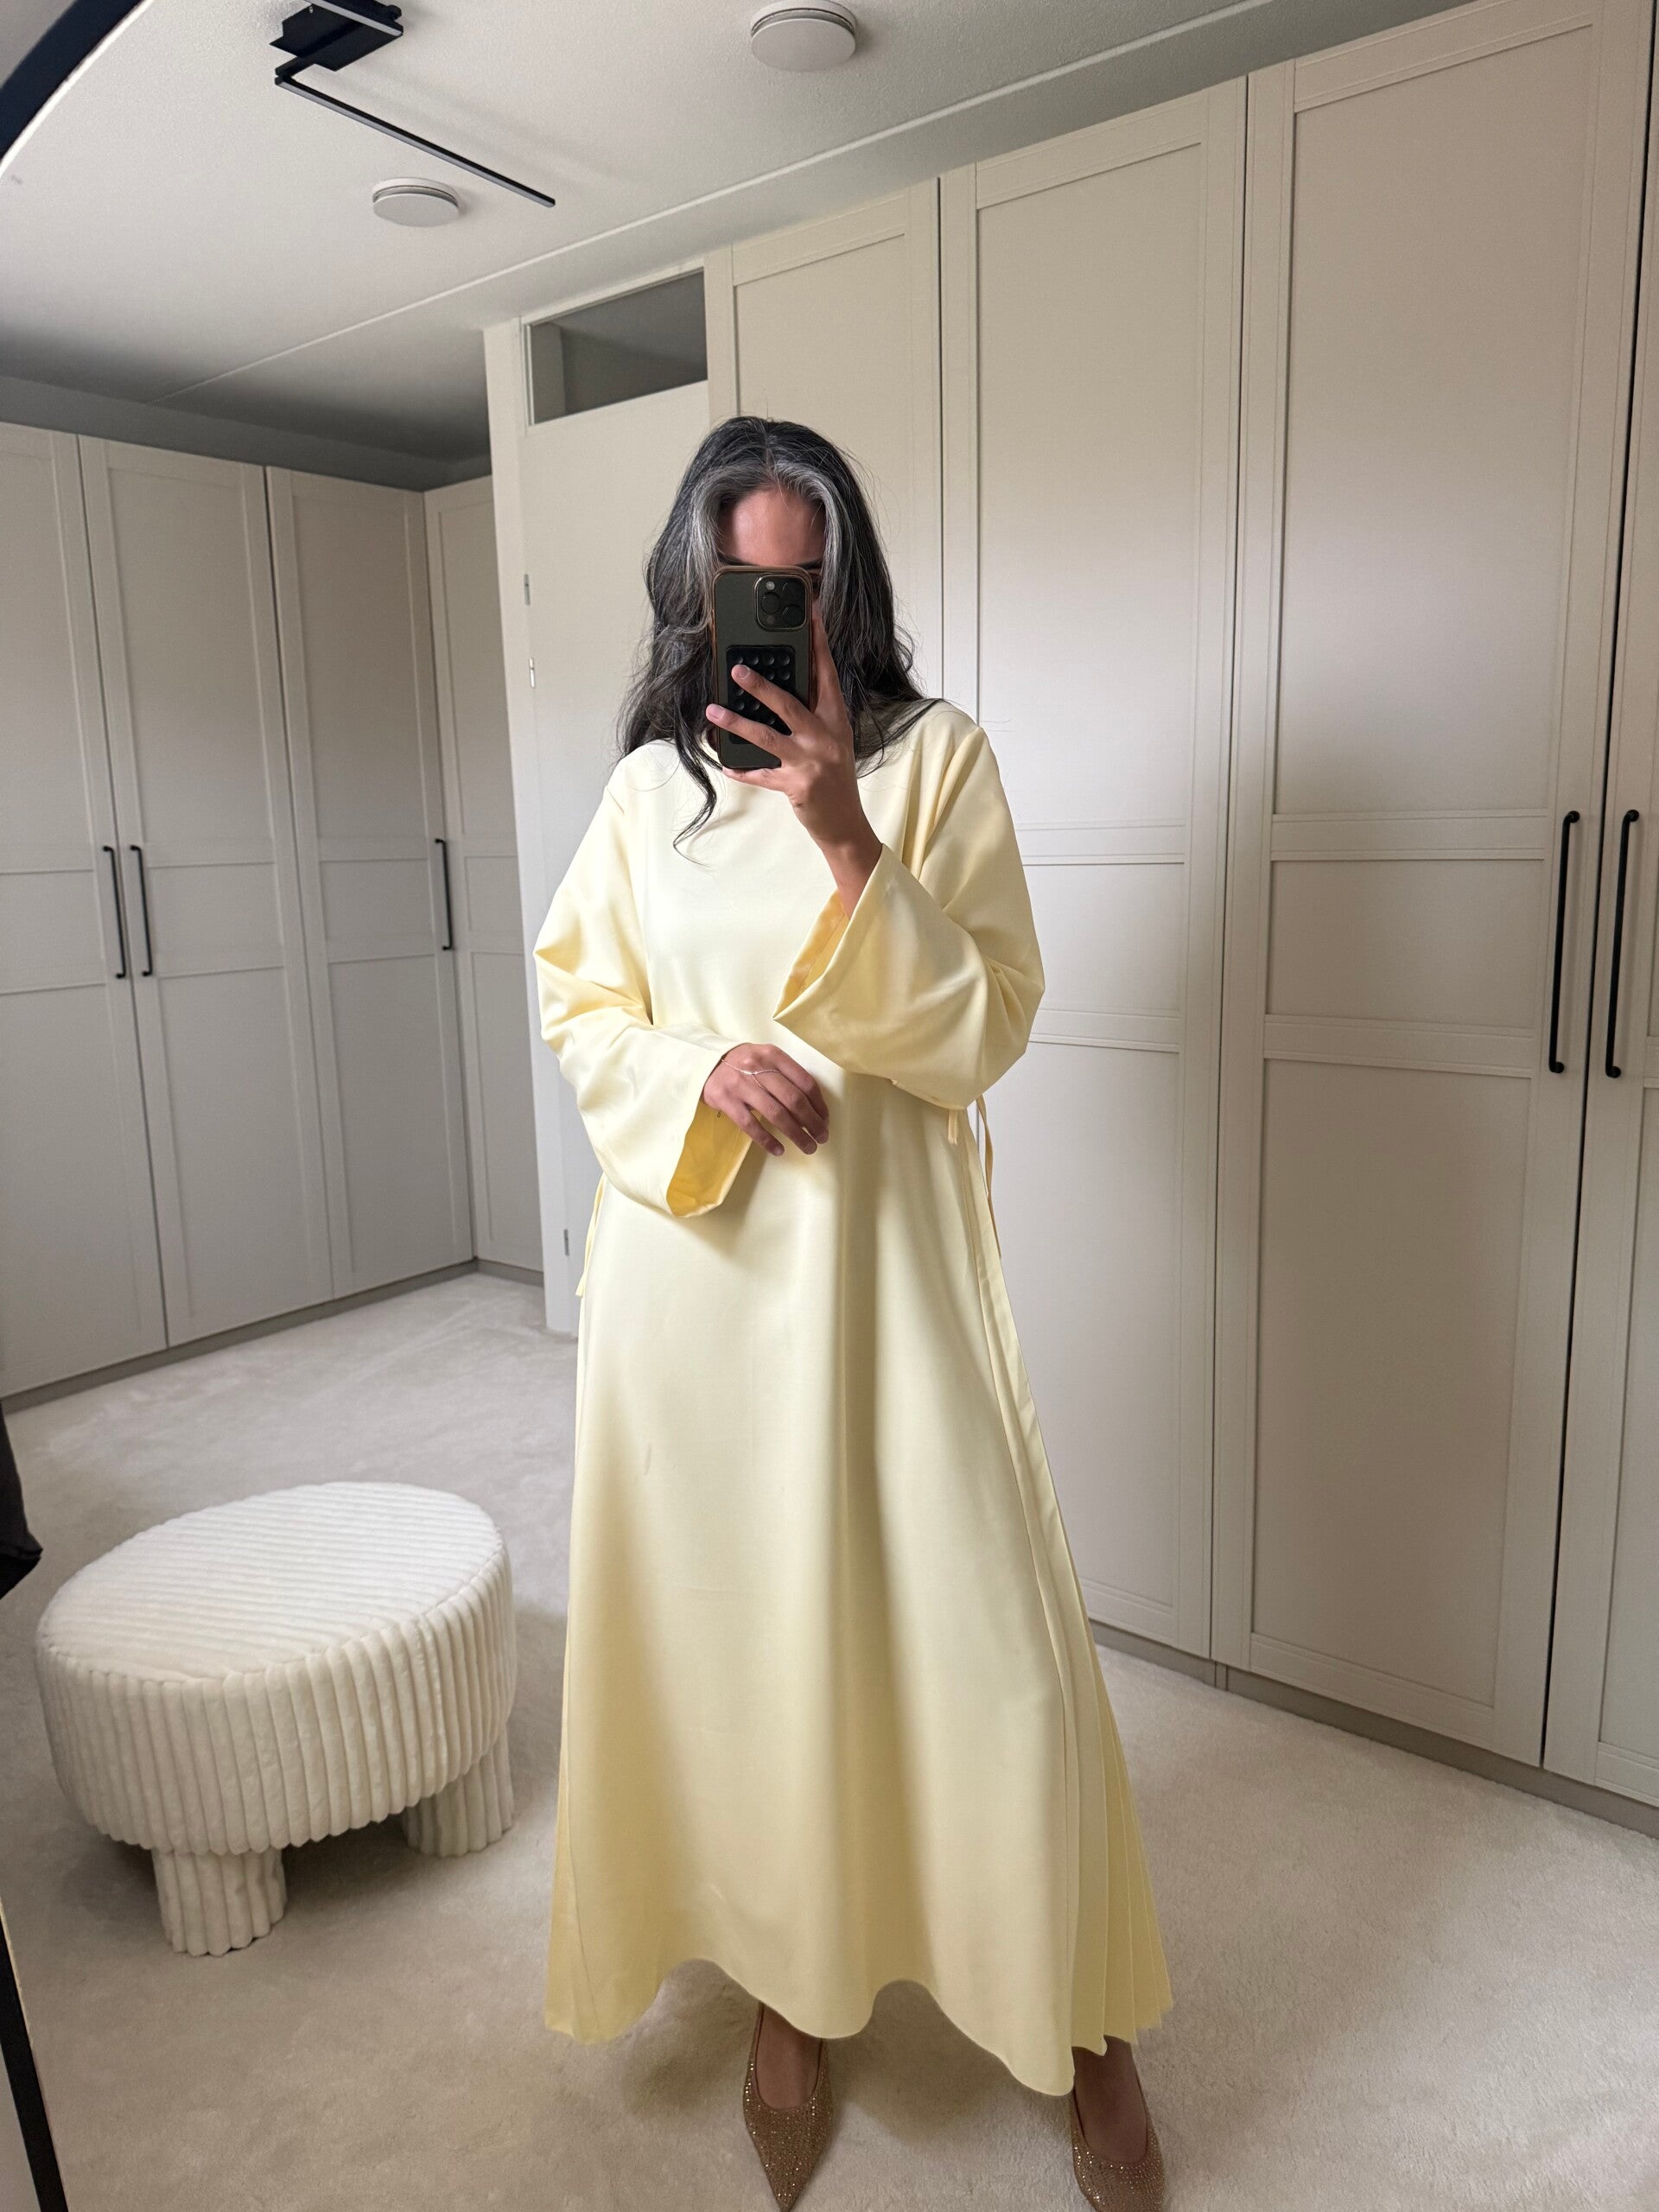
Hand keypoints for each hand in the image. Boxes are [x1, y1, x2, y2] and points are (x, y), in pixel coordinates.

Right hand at [703, 1043, 828, 1158]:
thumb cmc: (743, 1064)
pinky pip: (751, 1125)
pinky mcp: (726, 1101)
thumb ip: (786, 1075)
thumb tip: (813, 1107)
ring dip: (796, 1134)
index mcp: (773, 1055)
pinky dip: (767, 1140)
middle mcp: (758, 1068)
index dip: (819, 1105)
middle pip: (794, 1100)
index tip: (825, 1120)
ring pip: (776, 1114)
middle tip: (822, 1138)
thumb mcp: (765, 1059)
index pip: (805, 1082)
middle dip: (812, 1123)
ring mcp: (741, 1085)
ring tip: (808, 1147)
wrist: (704, 1063)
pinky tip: (779, 1150)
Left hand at [706, 602, 882, 905]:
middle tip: (736, 669)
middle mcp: (825, 737)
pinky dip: (743, 770)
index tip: (809, 614)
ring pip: (767, 737)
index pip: (826, 674)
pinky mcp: (797, 787)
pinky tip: (726, 763)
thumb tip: (781, 684)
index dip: (818, 643)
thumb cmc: (835, 776)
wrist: (846, 824)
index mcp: (836, 719)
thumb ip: (814, 712)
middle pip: (789, 704)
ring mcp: (811, 763)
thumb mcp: (833, 739)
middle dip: (761, 686)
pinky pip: (762, 775)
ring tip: (714, 710)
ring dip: (737, 723)